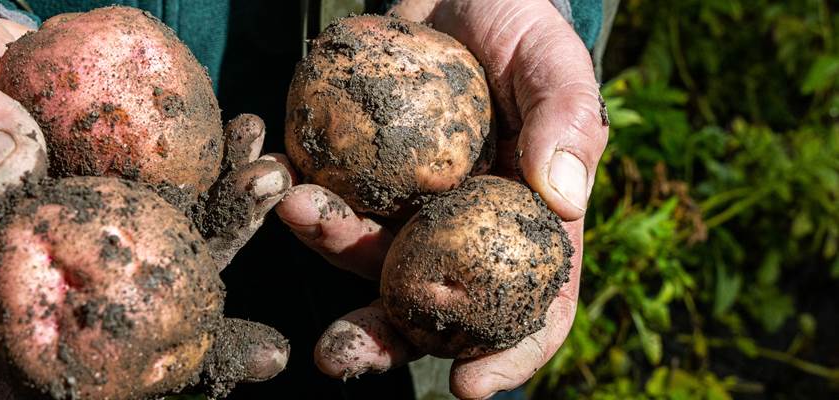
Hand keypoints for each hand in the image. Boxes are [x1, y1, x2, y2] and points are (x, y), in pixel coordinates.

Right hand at [0, 1, 287, 397]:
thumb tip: (12, 177)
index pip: (24, 362)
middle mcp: (45, 262)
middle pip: (123, 324)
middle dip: (200, 342)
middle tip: (266, 352)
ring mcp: (89, 224)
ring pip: (165, 251)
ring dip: (229, 228)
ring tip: (270, 184)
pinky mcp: (118, 177)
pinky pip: (174, 181)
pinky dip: (215, 164)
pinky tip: (250, 137)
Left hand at [275, 0, 607, 397]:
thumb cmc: (521, 21)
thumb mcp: (554, 60)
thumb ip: (567, 122)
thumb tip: (563, 202)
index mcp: (526, 224)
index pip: (534, 308)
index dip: (508, 356)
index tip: (469, 388)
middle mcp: (465, 229)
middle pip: (433, 307)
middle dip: (384, 338)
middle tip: (337, 352)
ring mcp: (409, 205)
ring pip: (368, 257)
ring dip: (328, 249)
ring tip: (297, 208)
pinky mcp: (362, 173)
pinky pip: (329, 200)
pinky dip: (303, 200)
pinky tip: (282, 180)